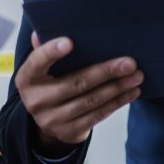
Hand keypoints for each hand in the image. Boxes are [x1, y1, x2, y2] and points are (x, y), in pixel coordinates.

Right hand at [15, 32, 142, 151]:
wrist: (47, 123)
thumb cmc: (49, 85)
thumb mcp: (41, 69)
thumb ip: (44, 50)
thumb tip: (41, 31)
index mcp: (27, 78)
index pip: (37, 62)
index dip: (52, 52)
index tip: (70, 42)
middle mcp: (37, 100)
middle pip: (76, 83)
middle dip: (106, 72)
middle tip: (129, 62)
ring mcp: (52, 119)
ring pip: (91, 101)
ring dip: (117, 88)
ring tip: (136, 76)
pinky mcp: (69, 131)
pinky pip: (98, 115)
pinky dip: (117, 102)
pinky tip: (131, 92)